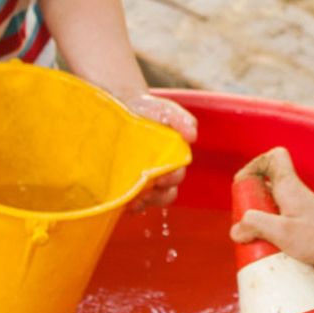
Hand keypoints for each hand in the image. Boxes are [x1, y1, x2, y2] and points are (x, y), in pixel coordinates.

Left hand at [122, 92, 197, 208]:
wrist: (121, 105)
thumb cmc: (149, 110)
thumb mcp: (167, 110)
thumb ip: (182, 120)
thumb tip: (192, 136)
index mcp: (173, 159)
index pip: (176, 176)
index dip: (171, 180)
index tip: (162, 178)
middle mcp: (159, 173)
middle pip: (164, 193)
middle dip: (158, 196)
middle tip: (146, 193)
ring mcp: (141, 180)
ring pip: (147, 200)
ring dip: (143, 203)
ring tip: (134, 201)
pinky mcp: (123, 183)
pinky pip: (127, 202)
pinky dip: (127, 206)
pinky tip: (122, 204)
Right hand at [227, 147, 313, 277]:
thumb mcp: (282, 232)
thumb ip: (256, 225)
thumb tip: (237, 229)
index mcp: (289, 186)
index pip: (274, 157)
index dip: (254, 166)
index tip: (245, 188)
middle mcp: (294, 195)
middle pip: (265, 186)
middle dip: (250, 204)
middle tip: (247, 224)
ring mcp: (299, 213)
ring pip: (271, 209)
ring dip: (260, 224)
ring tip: (257, 243)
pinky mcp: (304, 229)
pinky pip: (280, 227)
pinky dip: (271, 238)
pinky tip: (271, 254)